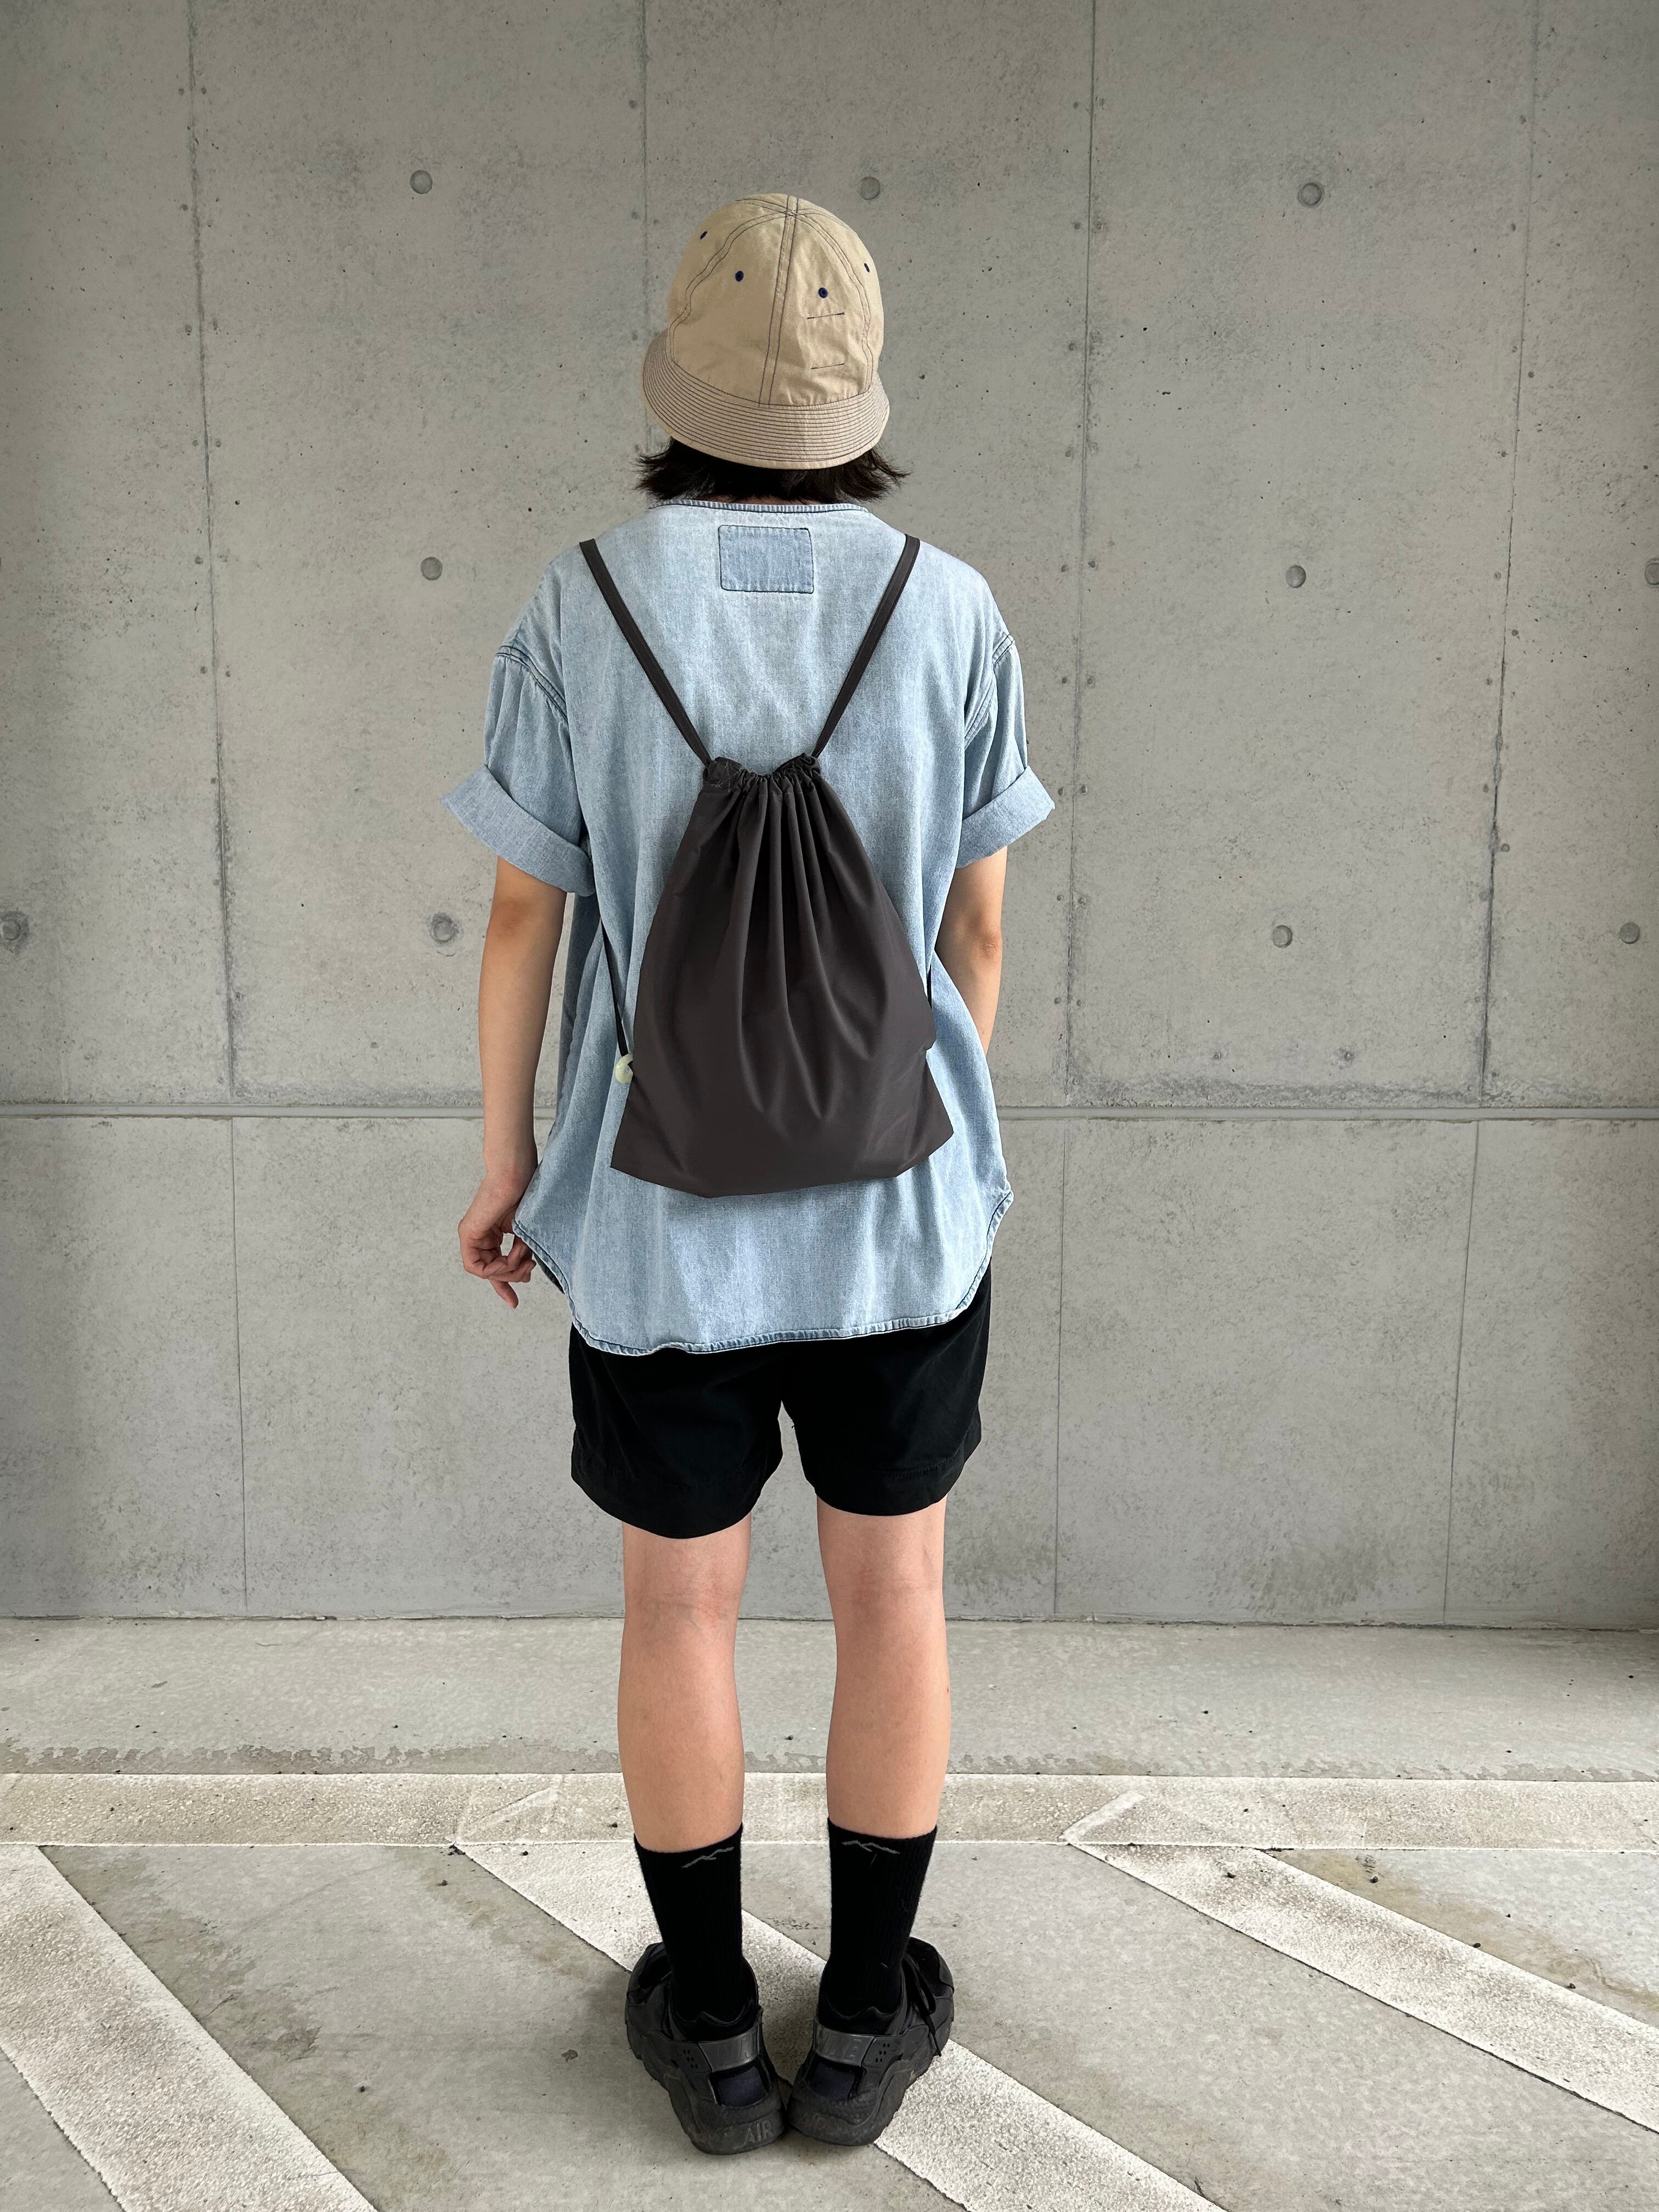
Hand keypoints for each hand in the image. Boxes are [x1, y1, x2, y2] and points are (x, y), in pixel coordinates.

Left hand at [459, 1164, 537, 1308]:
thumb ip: (522, 1255)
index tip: (514, 1302)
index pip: (494, 1267)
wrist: (517, 1175)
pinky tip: (507, 1261)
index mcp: (492, 1235)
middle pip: (491, 1272)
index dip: (504, 1286)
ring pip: (484, 1271)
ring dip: (506, 1271)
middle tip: (529, 1270)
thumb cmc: (525, 1195)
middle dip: (511, 1278)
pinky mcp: (468, 1233)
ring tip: (523, 1259)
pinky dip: (493, 1268)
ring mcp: (472, 1235)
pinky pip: (476, 1266)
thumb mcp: (526, 1234)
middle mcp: (479, 1237)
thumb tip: (525, 1276)